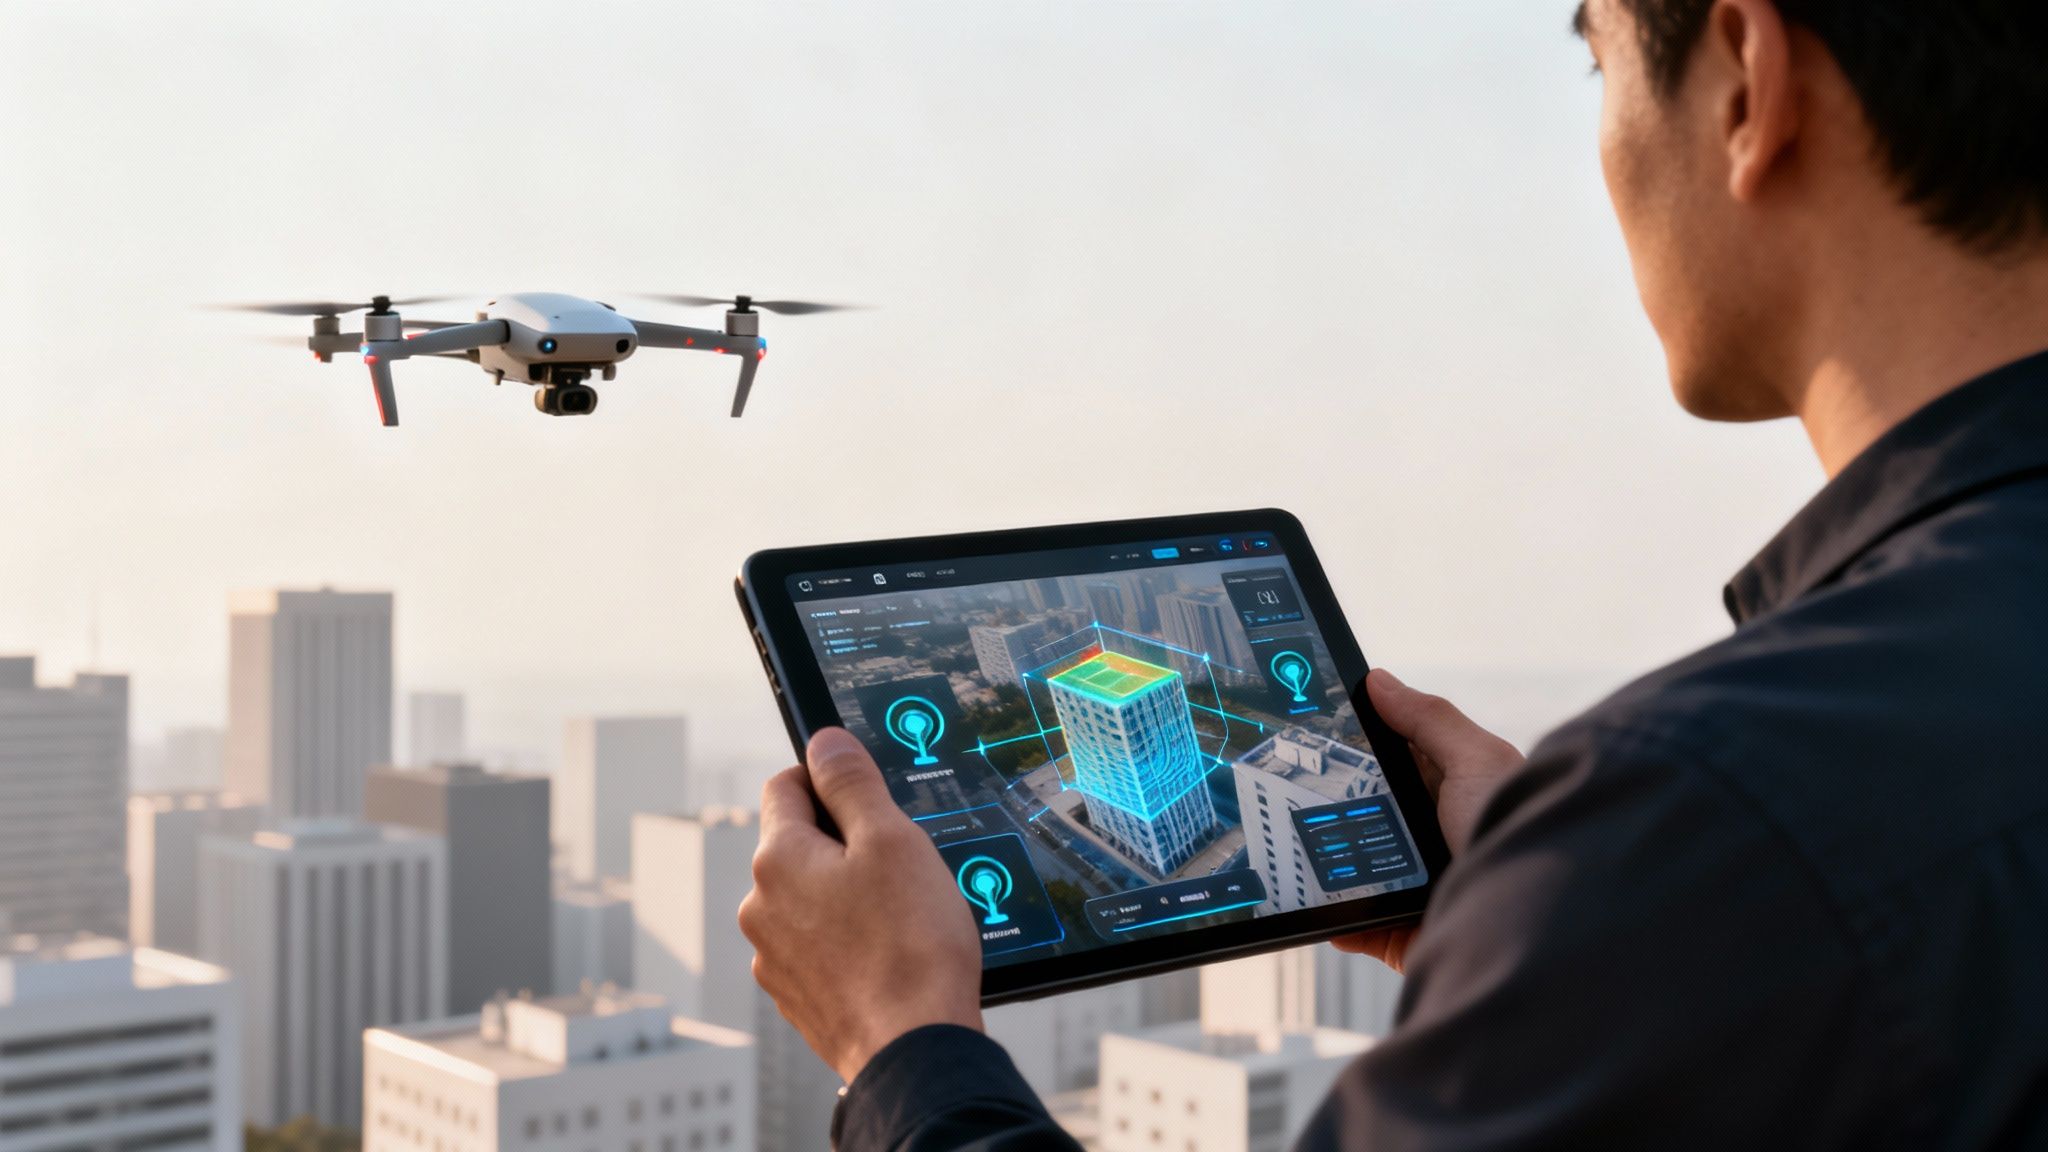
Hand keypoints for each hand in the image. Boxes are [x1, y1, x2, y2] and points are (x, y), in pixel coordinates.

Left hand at [739, 728, 984, 1083]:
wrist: (914, 1050)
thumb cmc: (910, 948)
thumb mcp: (892, 839)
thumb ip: (851, 782)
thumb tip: (823, 741)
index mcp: (777, 859)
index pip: (786, 784)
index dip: (830, 780)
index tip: (870, 800)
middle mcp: (760, 907)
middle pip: (797, 844)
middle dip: (843, 844)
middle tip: (899, 866)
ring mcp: (773, 957)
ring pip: (809, 898)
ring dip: (845, 896)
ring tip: (898, 918)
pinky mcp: (795, 996)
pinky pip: (817, 946)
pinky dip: (847, 941)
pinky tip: (887, 955)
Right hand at [1330, 668, 1523, 972]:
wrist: (1534, 924)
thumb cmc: (1522, 833)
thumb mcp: (1477, 760)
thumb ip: (1429, 719)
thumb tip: (1379, 681)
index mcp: (1453, 793)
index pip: (1395, 761)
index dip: (1359, 748)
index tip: (1318, 733)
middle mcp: (1435, 838)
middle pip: (1368, 814)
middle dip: (1335, 807)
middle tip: (1298, 791)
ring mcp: (1418, 887)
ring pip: (1357, 869)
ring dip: (1332, 863)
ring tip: (1301, 847)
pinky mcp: (1405, 932)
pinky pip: (1358, 925)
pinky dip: (1339, 919)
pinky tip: (1320, 903)